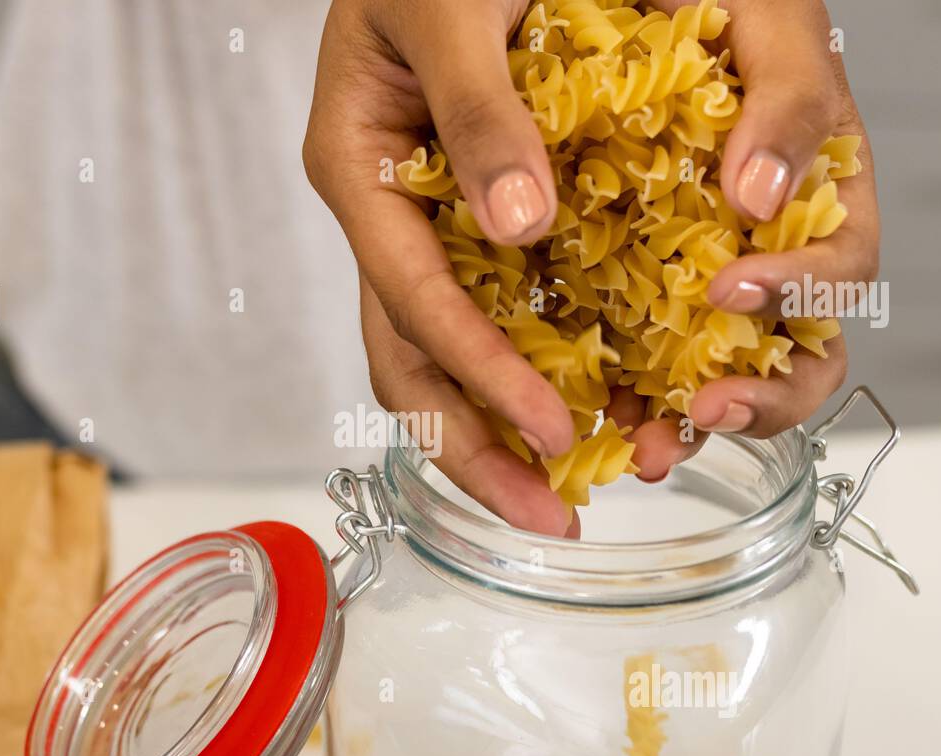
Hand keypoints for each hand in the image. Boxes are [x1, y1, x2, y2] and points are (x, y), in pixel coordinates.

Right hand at [304, 0, 876, 535]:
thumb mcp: (449, 5)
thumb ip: (478, 112)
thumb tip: (519, 230)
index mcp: (359, 168)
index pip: (414, 299)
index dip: (482, 372)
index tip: (552, 432)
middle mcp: (386, 216)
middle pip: (413, 360)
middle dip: (476, 449)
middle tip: (549, 519)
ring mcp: (425, 227)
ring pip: (443, 357)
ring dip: (495, 436)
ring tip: (560, 502)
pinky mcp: (469, 225)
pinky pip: (489, 318)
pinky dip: (528, 376)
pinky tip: (581, 417)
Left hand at [641, 0, 874, 483]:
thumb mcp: (766, 14)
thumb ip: (788, 95)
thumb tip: (764, 198)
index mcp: (812, 187)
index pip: (839, 268)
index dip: (799, 293)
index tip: (731, 287)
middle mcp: (760, 243)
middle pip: (792, 350)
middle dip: (758, 395)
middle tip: (708, 409)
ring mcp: (692, 272)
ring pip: (714, 370)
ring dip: (686, 420)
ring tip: (650, 446)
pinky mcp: (626, 285)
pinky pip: (636, 360)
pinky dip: (624, 398)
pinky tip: (600, 418)